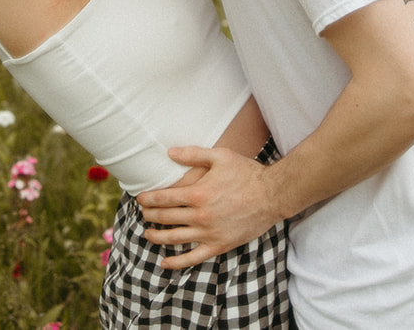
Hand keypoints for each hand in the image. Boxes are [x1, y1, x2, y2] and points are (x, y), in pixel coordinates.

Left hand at [135, 146, 282, 269]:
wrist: (272, 195)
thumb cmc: (247, 173)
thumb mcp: (220, 156)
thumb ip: (193, 154)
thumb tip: (169, 152)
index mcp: (198, 193)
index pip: (164, 198)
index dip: (148, 199)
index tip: (140, 199)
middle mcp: (200, 215)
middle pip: (165, 218)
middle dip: (149, 216)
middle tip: (142, 214)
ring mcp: (209, 232)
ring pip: (174, 238)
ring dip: (157, 237)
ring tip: (148, 234)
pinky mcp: (219, 245)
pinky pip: (193, 258)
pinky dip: (177, 262)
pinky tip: (165, 262)